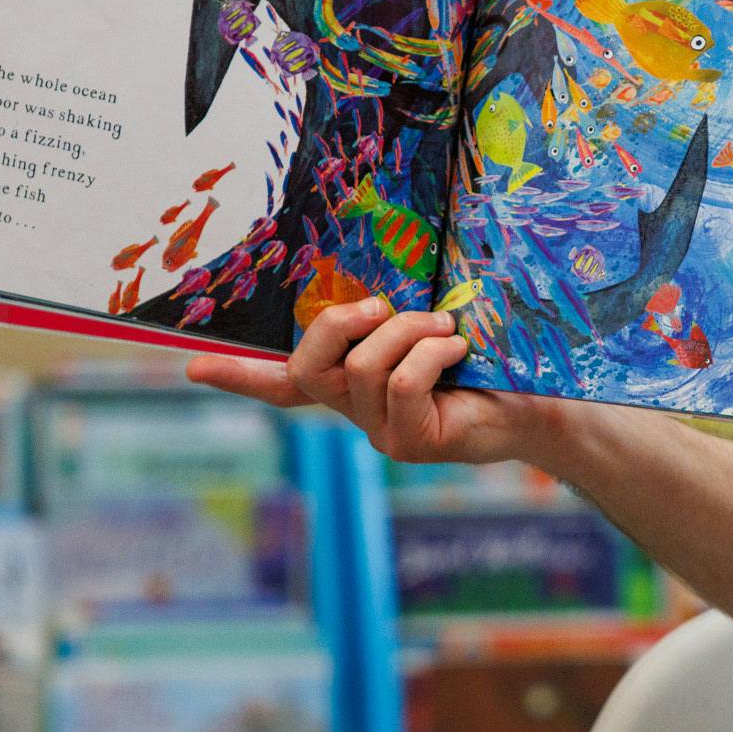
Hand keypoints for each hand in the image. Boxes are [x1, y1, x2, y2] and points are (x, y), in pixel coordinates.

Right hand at [186, 297, 570, 465]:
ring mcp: (380, 431)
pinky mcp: (408, 442)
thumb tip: (376, 289)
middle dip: (339, 323)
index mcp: (356, 382)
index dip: (239, 376)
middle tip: (382, 307)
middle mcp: (358, 411)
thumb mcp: (432, 322)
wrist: (542, 397)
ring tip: (447, 330)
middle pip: (309, 367)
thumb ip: (395, 312)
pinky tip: (458, 351)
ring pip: (364, 366)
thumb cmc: (490, 354)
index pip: (285, 384)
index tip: (190, 368)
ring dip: (409, 330)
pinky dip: (431, 351)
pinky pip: (400, 381)